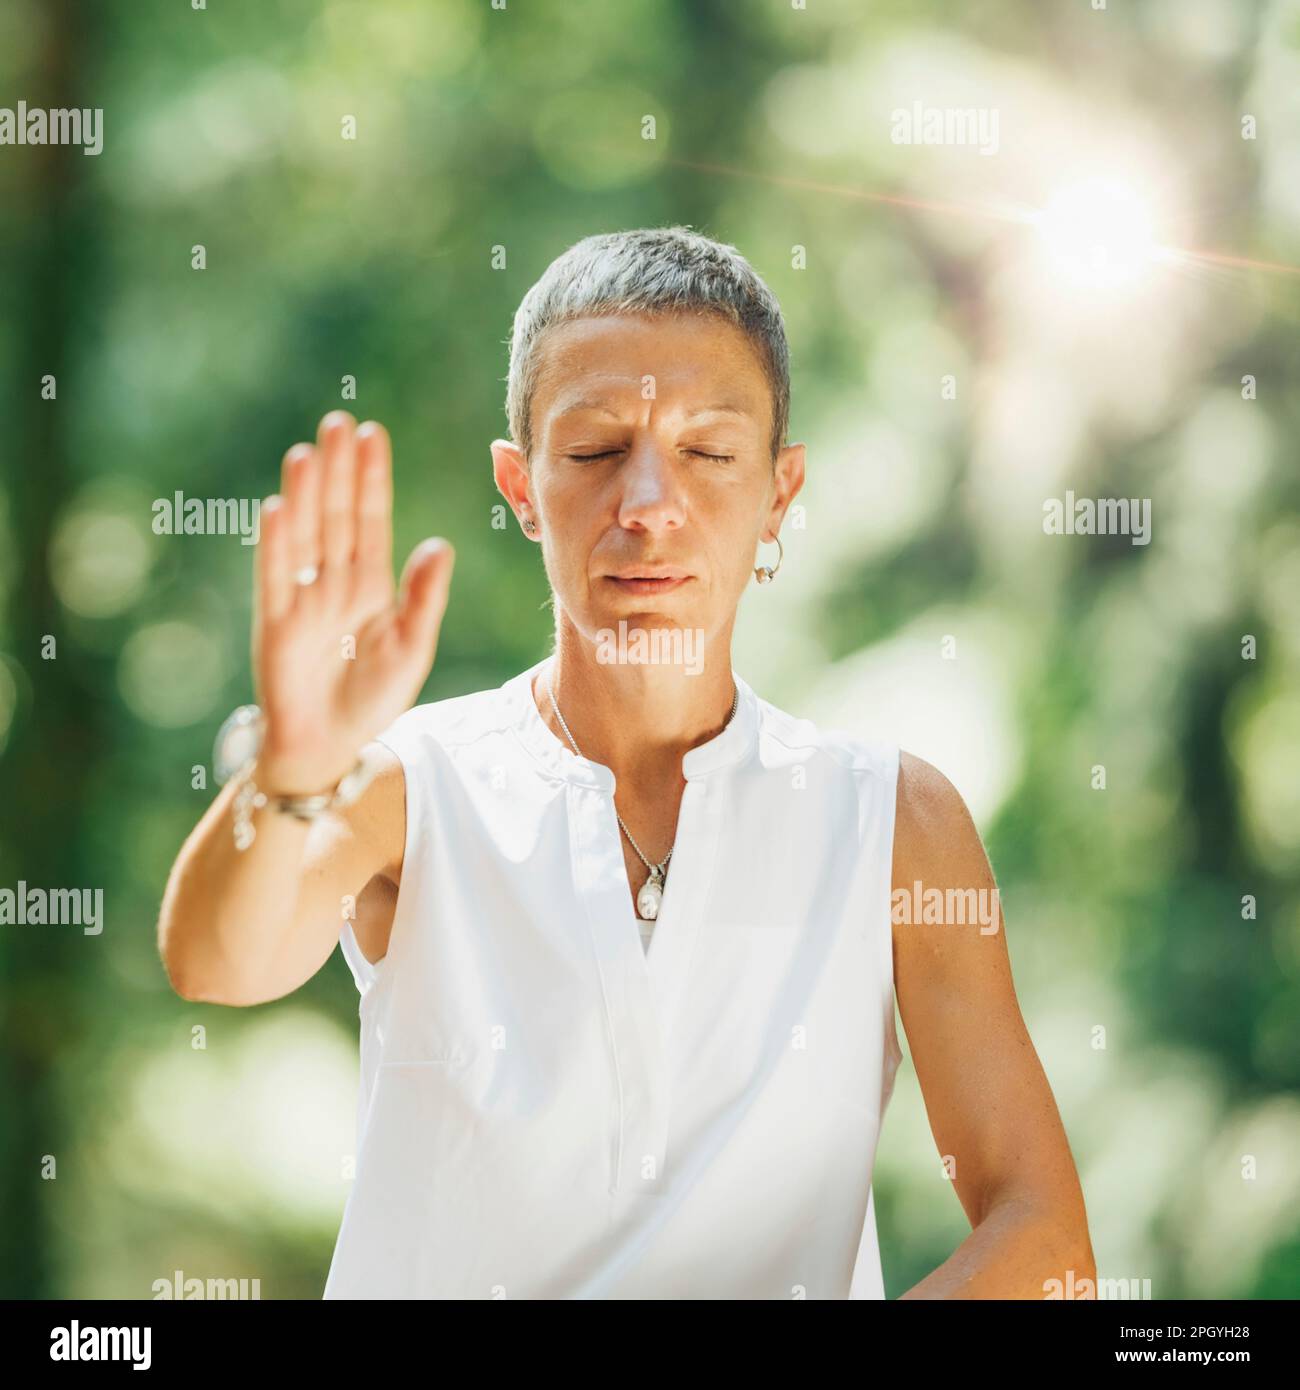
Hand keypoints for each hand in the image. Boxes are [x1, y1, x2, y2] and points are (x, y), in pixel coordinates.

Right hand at [250, 411, 454, 794]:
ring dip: (307, 495)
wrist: (329, 745)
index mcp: (369, 584)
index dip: (371, 479)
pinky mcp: (276, 622)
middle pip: (336, 516)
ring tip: (309, 452)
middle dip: (338, 471)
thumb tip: (442, 544)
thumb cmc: (373, 697)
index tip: (372, 434)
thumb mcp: (411, 647)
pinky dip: (277, 544)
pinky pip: (277, 576)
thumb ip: (424, 597)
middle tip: (339, 421)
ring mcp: (303, 598)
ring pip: (306, 536)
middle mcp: (334, 582)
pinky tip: (279, 508)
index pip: (371, 520)